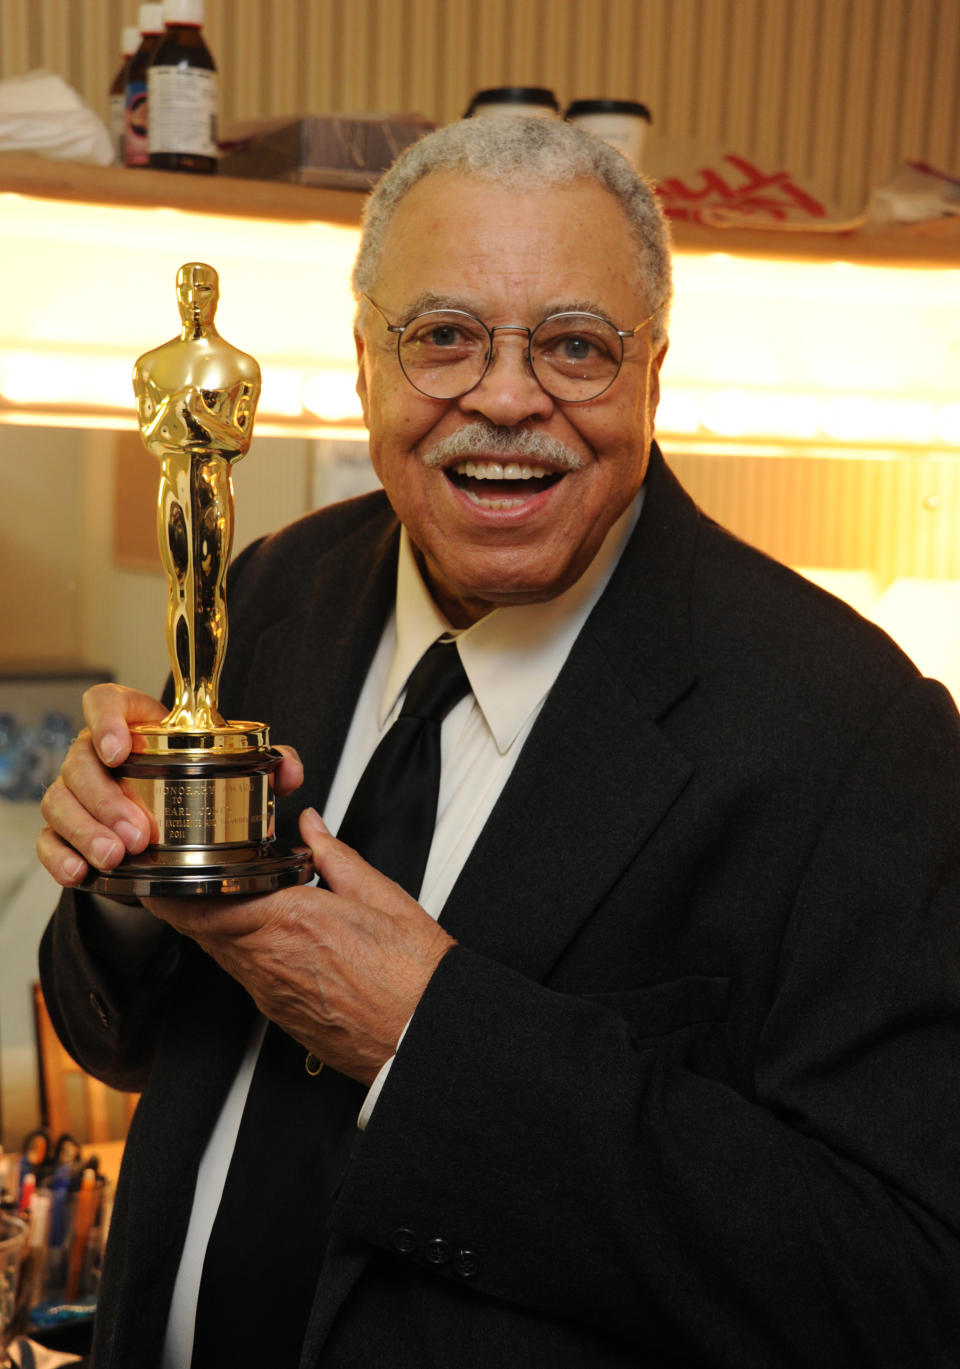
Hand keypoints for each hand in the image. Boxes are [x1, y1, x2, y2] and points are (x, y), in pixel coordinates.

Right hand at [37, 683, 303, 886]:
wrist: (170, 828)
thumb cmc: (194, 782)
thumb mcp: (229, 767)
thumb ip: (263, 763)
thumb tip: (288, 769)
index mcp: (134, 724)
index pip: (105, 703)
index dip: (107, 721)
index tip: (120, 750)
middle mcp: (97, 754)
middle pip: (80, 761)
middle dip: (105, 799)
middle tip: (137, 832)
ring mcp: (77, 792)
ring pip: (61, 802)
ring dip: (87, 830)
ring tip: (118, 856)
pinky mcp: (66, 831)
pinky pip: (49, 840)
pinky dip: (61, 857)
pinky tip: (81, 872)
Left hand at [144, 807, 455, 1085]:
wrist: (426, 1037)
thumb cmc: (415, 975)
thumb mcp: (381, 895)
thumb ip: (335, 856)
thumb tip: (312, 828)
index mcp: (291, 919)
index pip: (204, 901)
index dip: (172, 884)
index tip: (163, 866)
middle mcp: (270, 959)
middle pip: (198, 929)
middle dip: (184, 901)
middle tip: (182, 875)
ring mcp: (271, 993)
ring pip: (219, 953)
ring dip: (213, 925)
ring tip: (226, 899)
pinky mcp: (280, 1015)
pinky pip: (244, 976)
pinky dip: (240, 951)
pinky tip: (264, 937)